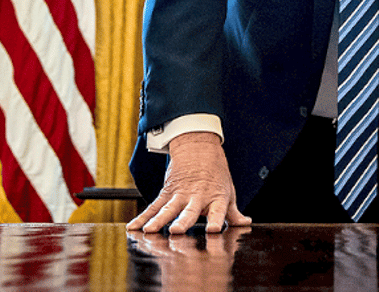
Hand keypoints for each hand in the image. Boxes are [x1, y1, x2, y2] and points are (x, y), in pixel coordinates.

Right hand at [126, 131, 251, 233]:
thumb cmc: (215, 173)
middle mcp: (197, 197)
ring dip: (158, 220)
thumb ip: (233, 212)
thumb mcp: (228, 191)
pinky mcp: (167, 193)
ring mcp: (180, 195)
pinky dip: (142, 217)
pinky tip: (133, 227)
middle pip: (189, 211)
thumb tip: (245, 223)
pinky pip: (153, 207)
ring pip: (167, 209)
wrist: (198, 148)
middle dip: (183, 221)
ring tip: (149, 230)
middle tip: (176, 230)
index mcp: (216, 198)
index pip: (217, 211)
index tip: (212, 229)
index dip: (215, 220)